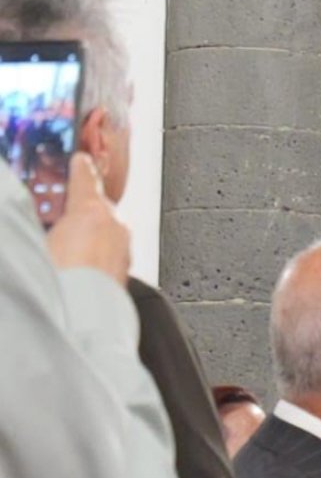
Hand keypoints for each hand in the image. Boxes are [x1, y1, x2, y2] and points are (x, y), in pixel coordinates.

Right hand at [45, 153, 129, 283]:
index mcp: (91, 210)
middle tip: (63, 218)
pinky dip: (98, 255)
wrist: (79, 317)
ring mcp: (124, 251)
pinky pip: (110, 255)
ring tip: (68, 249)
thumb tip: (40, 218)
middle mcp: (115, 227)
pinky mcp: (125, 273)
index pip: (86, 177)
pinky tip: (81, 266)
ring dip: (91, 236)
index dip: (81, 168)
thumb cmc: (60, 278)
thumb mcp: (38, 238)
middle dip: (83, 211)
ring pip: (108, 233)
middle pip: (98, 208)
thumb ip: (38, 219)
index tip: (81, 160)